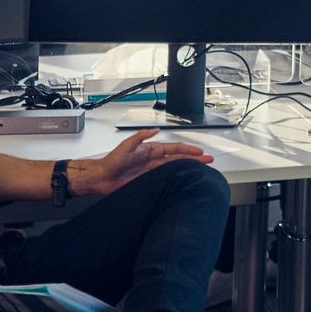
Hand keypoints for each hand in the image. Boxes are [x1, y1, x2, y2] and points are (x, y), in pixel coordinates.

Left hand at [76, 130, 212, 196]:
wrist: (102, 178)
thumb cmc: (111, 161)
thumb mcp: (126, 145)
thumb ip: (141, 137)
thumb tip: (155, 130)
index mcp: (151, 149)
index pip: (174, 148)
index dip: (188, 150)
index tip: (200, 152)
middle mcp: (153, 159)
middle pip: (178, 158)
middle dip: (194, 158)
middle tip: (208, 160)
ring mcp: (152, 171)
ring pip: (175, 168)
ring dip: (188, 167)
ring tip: (202, 168)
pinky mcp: (149, 181)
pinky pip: (167, 178)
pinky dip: (177, 177)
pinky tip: (184, 179)